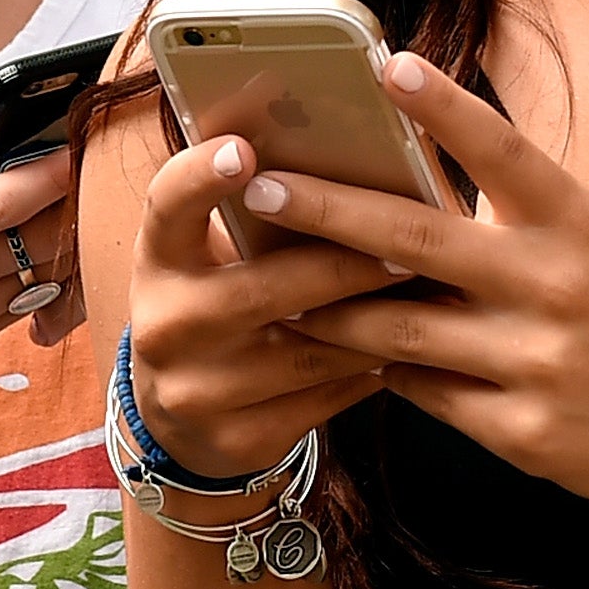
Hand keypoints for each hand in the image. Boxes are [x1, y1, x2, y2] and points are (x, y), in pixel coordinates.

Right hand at [0, 126, 73, 428]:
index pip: (5, 200)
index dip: (49, 172)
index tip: (71, 147)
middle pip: (44, 234)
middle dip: (67, 198)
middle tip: (70, 170)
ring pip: (48, 269)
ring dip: (61, 234)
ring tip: (54, 203)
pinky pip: (32, 300)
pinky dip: (45, 271)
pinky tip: (30, 245)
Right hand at [123, 129, 410, 481]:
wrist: (182, 417)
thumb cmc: (220, 302)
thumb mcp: (212, 256)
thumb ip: (258, 213)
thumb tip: (347, 148)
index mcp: (159, 261)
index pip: (166, 207)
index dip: (200, 177)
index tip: (244, 149)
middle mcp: (166, 324)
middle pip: (261, 289)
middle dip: (341, 266)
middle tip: (409, 247)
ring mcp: (197, 390)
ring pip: (308, 350)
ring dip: (375, 321)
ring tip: (429, 293)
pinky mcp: (238, 440)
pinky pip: (325, 399)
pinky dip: (371, 368)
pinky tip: (407, 346)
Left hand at [267, 53, 588, 515]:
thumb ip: (534, 206)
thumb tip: (435, 163)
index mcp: (583, 225)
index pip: (505, 152)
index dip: (446, 108)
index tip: (386, 65)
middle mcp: (558, 287)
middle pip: (420, 239)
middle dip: (329, 210)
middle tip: (262, 184)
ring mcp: (539, 363)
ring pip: (402, 328)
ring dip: (329, 306)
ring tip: (271, 285)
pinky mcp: (525, 431)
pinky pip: (428, 393)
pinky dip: (384, 369)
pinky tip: (347, 352)